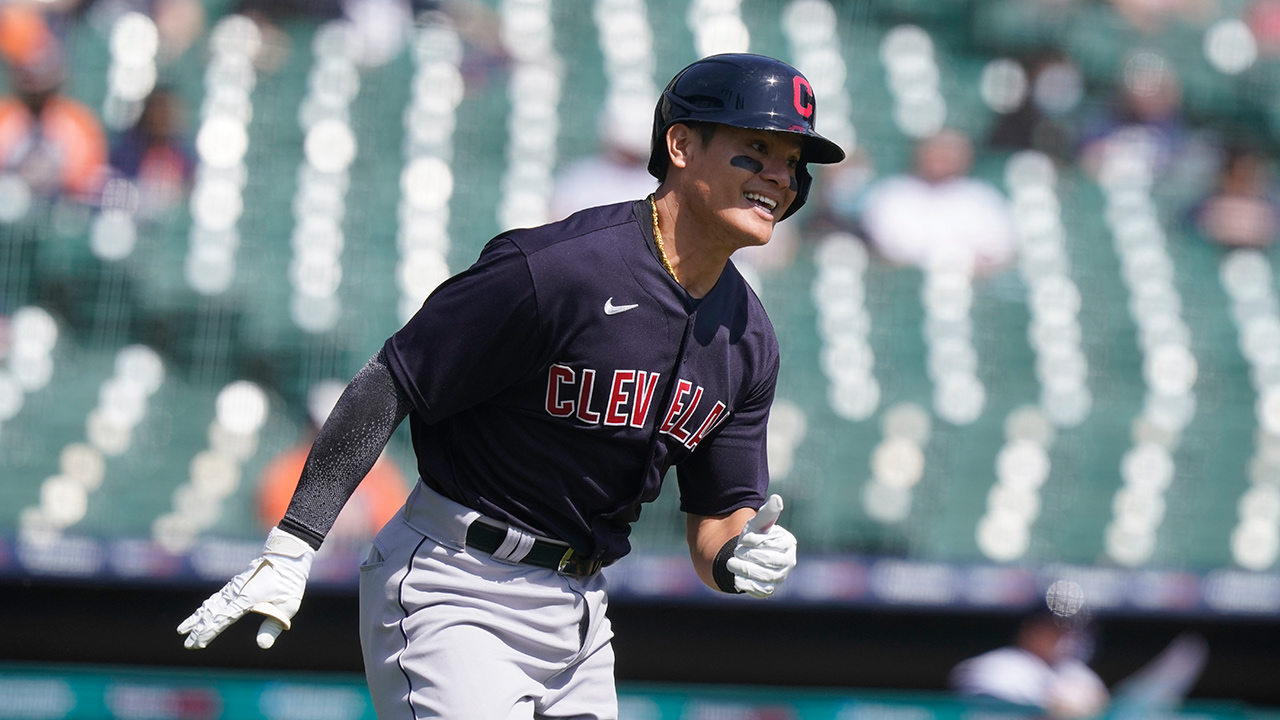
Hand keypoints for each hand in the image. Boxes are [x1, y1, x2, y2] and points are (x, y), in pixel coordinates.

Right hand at [177, 527, 314, 649]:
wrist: (287, 555)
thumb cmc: (290, 582)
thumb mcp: (288, 607)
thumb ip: (273, 627)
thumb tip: (262, 646)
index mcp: (247, 598)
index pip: (223, 619)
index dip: (208, 633)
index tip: (197, 644)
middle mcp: (236, 592)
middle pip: (212, 614)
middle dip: (198, 630)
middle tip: (187, 645)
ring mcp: (234, 586)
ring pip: (210, 604)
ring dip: (197, 618)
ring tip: (182, 630)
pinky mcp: (236, 583)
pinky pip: (216, 597)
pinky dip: (205, 606)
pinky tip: (200, 611)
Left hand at [726, 494, 796, 597]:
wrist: (745, 556)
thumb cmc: (754, 536)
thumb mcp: (757, 523)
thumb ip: (767, 513)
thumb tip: (776, 498)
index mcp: (788, 543)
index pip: (772, 544)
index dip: (755, 541)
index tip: (743, 538)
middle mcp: (788, 562)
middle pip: (769, 561)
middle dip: (749, 555)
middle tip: (735, 551)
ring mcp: (780, 577)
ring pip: (764, 576)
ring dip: (745, 569)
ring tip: (730, 563)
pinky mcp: (770, 589)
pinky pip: (760, 590)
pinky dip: (747, 584)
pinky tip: (735, 578)